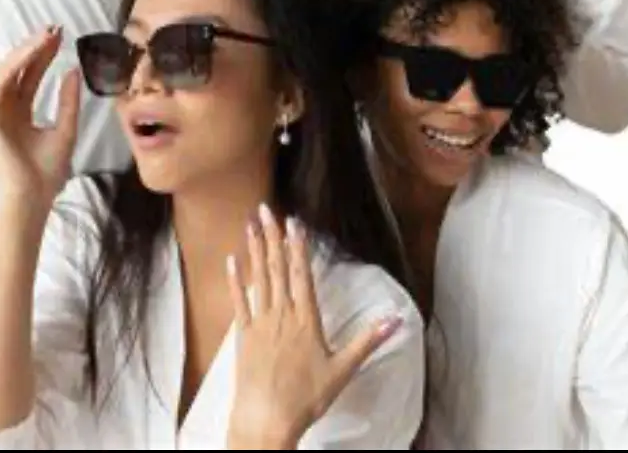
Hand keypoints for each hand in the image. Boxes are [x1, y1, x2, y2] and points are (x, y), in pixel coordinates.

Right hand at [0, 26, 80, 212]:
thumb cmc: (46, 172)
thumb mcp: (65, 129)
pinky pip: (0, 85)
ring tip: (44, 37)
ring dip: (25, 52)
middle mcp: (6, 108)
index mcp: (21, 111)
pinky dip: (14, 67)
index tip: (60, 36)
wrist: (33, 198)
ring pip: (7, 72)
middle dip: (35, 47)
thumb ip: (68, 102)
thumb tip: (74, 72)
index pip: (31, 75)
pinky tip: (30, 54)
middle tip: (54, 29)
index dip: (43, 55)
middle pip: (19, 69)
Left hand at [226, 205, 402, 448]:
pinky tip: (232, 260)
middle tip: (265, 209)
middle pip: (277, 269)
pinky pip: (238, 301)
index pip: (303, 274)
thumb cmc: (306, 397)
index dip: (299, 246)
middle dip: (272, 237)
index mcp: (306, 320)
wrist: (267, 418)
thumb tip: (395, 320)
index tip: (295, 222)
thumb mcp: (343, 370)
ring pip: (258, 279)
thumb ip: (368, 341)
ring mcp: (259, 323)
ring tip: (250, 225)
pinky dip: (235, 280)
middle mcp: (281, 315)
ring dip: (255, 250)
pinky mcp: (242, 336)